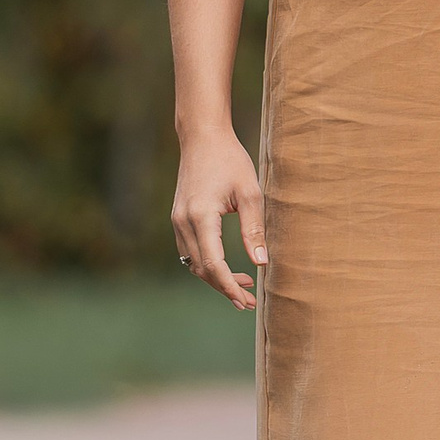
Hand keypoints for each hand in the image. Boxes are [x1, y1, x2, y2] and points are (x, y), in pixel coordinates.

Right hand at [171, 128, 265, 309]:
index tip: (247, 300)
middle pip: (201, 269)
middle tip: (250, 301)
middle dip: (225, 288)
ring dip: (216, 278)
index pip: (213, 264)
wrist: (202, 138)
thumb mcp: (250, 193)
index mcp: (201, 217)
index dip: (229, 285)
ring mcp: (177, 221)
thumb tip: (262, 263)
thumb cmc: (230, 161)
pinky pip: (191, 251)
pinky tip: (228, 268)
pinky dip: (208, 264)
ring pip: (193, 263)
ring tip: (245, 286)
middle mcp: (183, 222)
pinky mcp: (179, 218)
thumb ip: (254, 229)